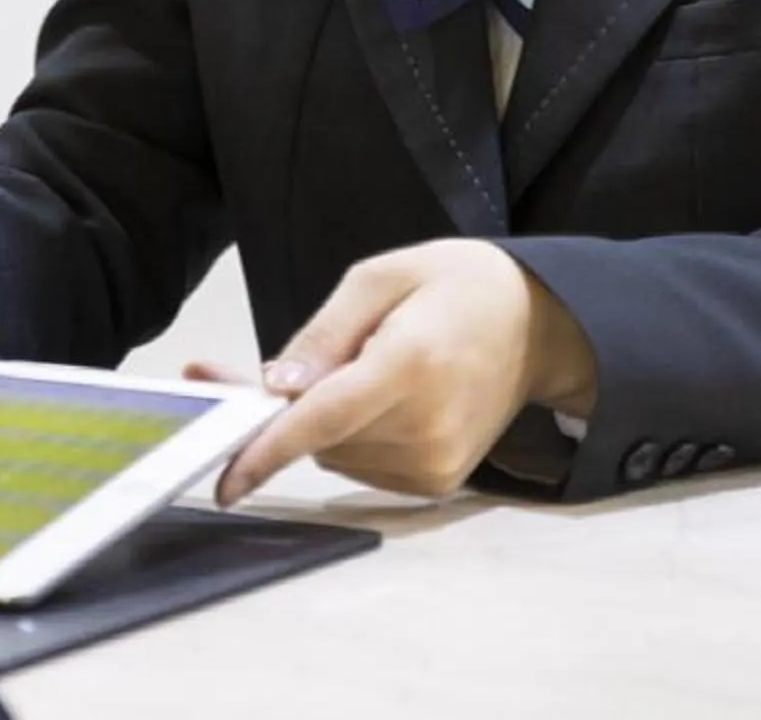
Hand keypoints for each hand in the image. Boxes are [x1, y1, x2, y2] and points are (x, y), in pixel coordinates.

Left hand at [196, 239, 596, 506]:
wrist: (535, 325)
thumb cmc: (455, 286)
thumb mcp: (380, 278)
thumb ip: (323, 334)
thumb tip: (276, 384)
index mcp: (410, 365)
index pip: (324, 419)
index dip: (267, 449)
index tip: (225, 478)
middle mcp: (426, 428)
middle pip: (321, 439)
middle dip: (281, 413)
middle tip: (260, 375)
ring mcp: (436, 464)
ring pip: (336, 457)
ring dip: (319, 424)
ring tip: (347, 370)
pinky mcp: (439, 483)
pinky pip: (363, 467)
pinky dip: (349, 438)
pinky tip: (372, 399)